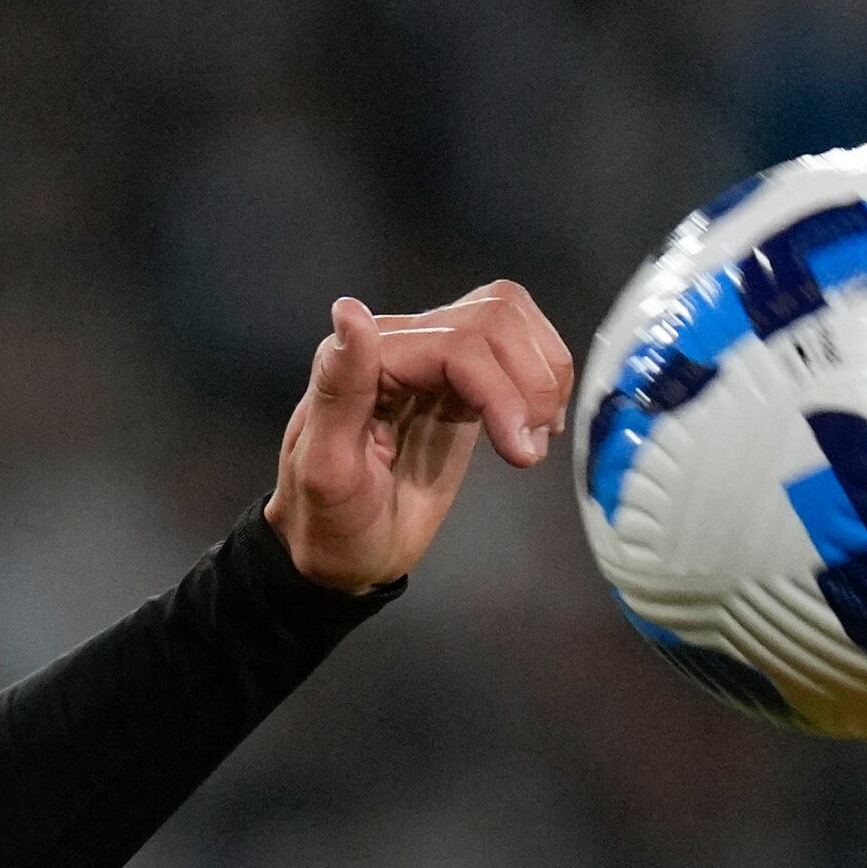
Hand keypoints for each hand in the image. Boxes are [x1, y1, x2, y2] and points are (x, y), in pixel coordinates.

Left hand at [266, 282, 574, 591]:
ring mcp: (432, 360)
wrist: (342, 556)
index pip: (456, 344)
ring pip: (511, 322)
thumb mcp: (325, 470)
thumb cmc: (328, 524)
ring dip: (542, 376)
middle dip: (529, 381)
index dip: (499, 390)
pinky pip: (515, 348)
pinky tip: (534, 429)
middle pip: (493, 318)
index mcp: (360, 360)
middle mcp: (397, 344)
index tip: (520, 452)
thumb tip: (349, 311)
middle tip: (529, 448)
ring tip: (533, 439)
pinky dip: (541, 381)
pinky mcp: (459, 383)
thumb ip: (338, 389)